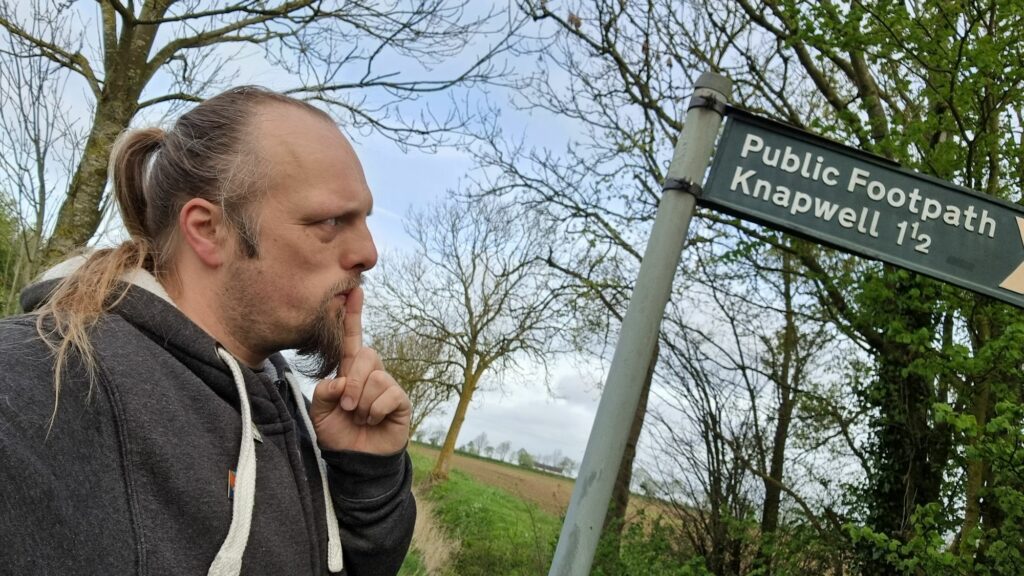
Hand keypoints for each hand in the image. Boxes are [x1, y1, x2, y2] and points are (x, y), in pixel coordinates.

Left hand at [309, 287, 410, 453]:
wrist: (355, 460)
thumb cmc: (338, 434)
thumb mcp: (319, 412)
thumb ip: (324, 392)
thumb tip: (343, 381)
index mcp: (350, 371)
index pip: (352, 339)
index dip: (353, 316)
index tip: (354, 291)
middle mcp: (371, 373)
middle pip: (366, 355)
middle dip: (353, 382)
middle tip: (347, 408)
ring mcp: (387, 385)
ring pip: (376, 377)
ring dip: (363, 403)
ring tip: (361, 418)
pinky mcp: (400, 400)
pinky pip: (389, 394)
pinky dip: (376, 412)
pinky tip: (374, 421)